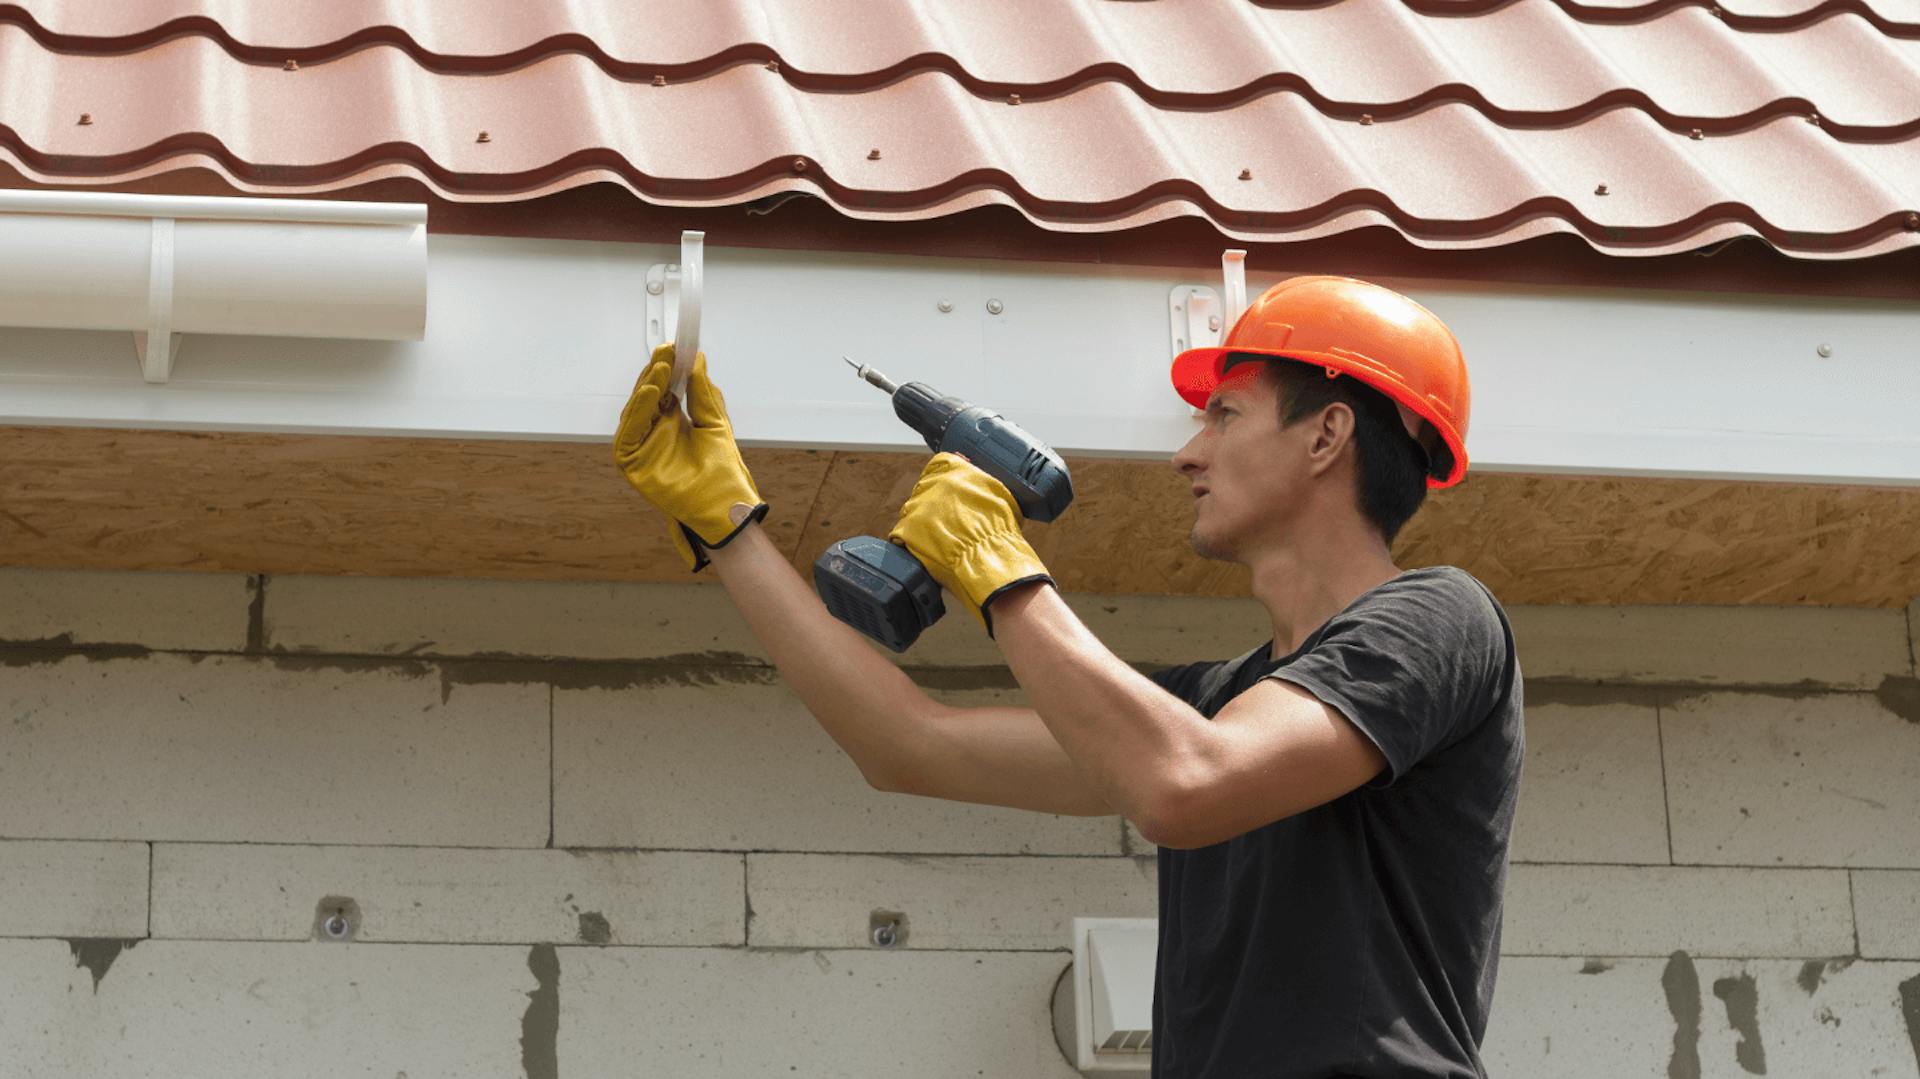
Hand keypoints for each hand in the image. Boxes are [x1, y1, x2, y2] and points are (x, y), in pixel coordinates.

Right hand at [613, 343, 767, 570]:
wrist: (723, 504)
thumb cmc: (721, 471)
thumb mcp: (715, 422)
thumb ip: (703, 392)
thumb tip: (697, 359)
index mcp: (673, 420)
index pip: (664, 386)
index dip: (668, 366)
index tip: (676, 346)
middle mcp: (654, 430)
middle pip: (647, 394)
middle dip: (656, 371)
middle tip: (667, 351)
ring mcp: (641, 445)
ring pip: (636, 408)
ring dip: (648, 385)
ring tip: (661, 367)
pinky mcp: (631, 461)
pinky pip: (629, 432)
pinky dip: (638, 410)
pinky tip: (652, 392)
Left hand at [887, 452, 1053, 634]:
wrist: (989, 559)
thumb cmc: (999, 531)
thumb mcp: (998, 493)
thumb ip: (978, 479)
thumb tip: (966, 466)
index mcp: (955, 471)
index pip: (938, 466)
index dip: (941, 480)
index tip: (946, 492)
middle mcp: (933, 484)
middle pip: (924, 488)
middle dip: (933, 504)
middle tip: (949, 522)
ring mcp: (917, 506)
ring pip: (912, 510)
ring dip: (922, 522)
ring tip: (941, 539)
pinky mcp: (906, 529)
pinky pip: (902, 533)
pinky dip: (912, 542)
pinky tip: (928, 549)